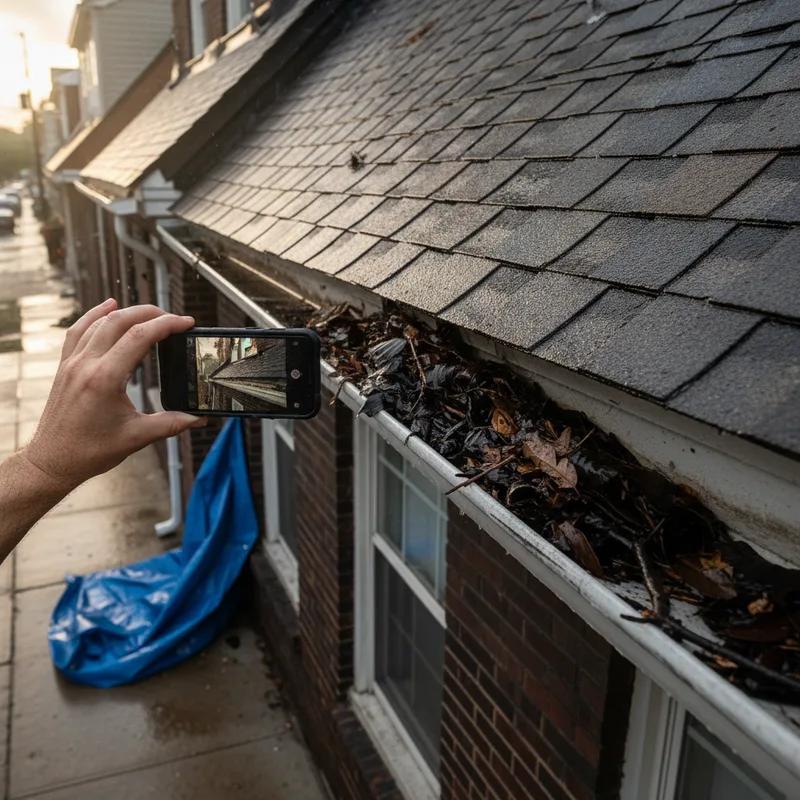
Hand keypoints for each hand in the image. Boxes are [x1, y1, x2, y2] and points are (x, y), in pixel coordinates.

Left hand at [22, 299, 206, 492]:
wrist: (52, 461)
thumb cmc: (90, 451)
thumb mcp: (137, 437)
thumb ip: (172, 423)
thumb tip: (200, 418)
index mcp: (105, 379)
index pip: (140, 337)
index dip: (167, 325)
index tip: (186, 323)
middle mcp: (86, 365)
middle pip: (120, 321)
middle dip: (151, 313)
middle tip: (174, 318)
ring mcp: (72, 363)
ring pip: (100, 322)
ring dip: (127, 312)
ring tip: (151, 313)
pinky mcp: (65, 366)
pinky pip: (79, 330)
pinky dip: (95, 315)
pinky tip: (108, 306)